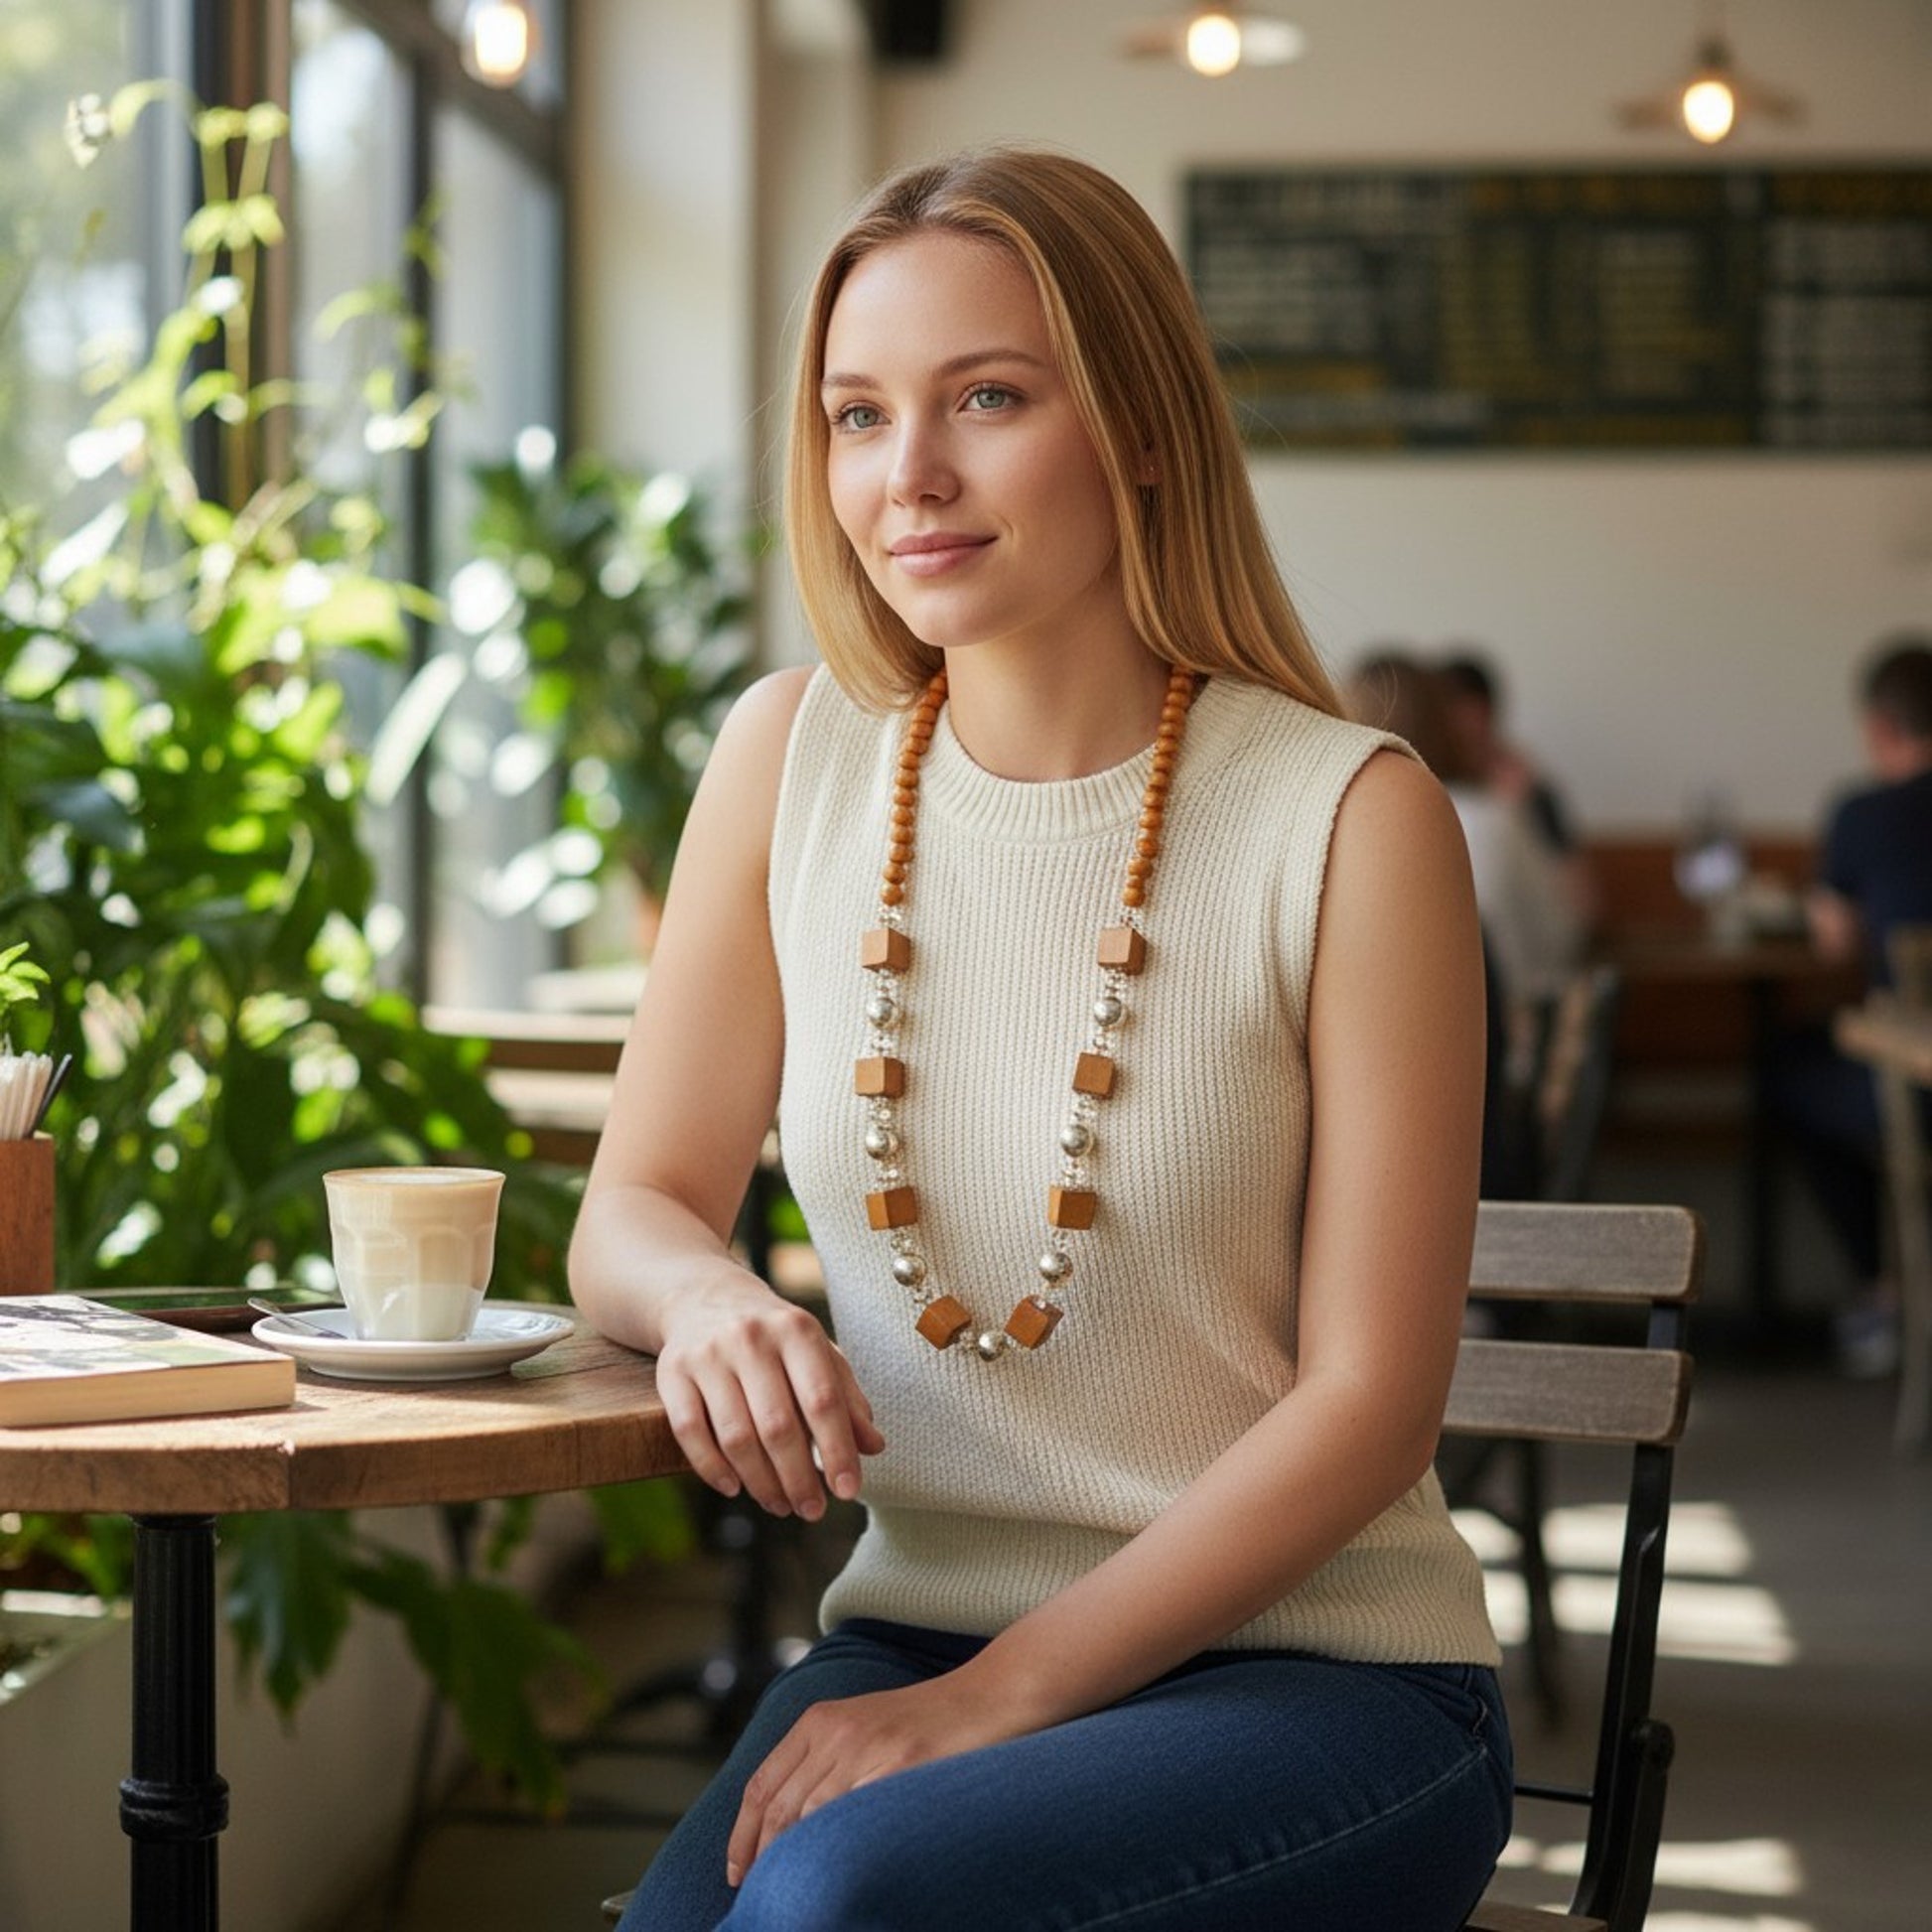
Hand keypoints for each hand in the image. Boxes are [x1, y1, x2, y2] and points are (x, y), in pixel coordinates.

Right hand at [654, 1274, 884, 1518]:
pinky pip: (689, 1432)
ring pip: (736, 1435)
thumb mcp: (816, 1353)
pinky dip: (712, 1469)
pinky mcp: (671, 1372)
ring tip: (780, 1505)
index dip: (838, 1450)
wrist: (704, 1298)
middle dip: (799, 1478)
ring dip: (761, 1482)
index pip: (822, 1399)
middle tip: (813, 1511)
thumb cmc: (774, 1337)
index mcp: (796, 1330)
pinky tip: (734, 1488)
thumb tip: (874, 1447)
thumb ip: (846, 1397)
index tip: (848, 1491)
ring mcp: (707, 1355)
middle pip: (777, 1425)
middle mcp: (750, 1338)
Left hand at [726, 1675, 1034, 1885]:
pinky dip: (842, 1849)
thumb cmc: (928, 1721)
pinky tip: (843, 1871)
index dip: (743, 1837)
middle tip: (764, 1896)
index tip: (739, 1873)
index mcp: (820, 1719)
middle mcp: (837, 1730)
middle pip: (781, 1810)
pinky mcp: (905, 1764)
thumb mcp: (863, 1728)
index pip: (762, 1786)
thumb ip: (824, 1763)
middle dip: (765, 1859)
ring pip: (813, 1819)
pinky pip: (858, 1817)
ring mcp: (871, 1746)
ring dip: (800, 1862)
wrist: (990, 1694)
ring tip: (800, 1893)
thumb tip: (788, 1828)